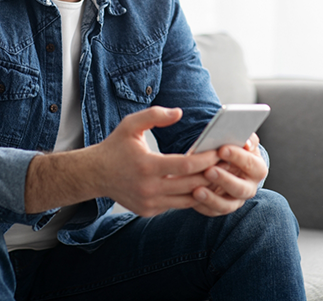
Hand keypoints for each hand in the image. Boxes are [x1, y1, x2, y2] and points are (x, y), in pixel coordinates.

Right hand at [94, 106, 220, 216]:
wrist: (94, 174)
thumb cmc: (115, 146)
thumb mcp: (130, 124)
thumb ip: (154, 115)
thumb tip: (179, 112)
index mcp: (147, 166)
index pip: (186, 165)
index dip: (206, 159)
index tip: (220, 150)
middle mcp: (149, 188)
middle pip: (192, 185)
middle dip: (212, 174)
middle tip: (228, 164)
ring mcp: (149, 202)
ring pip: (188, 200)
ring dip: (205, 188)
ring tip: (219, 175)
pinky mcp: (149, 210)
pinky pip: (176, 205)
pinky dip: (189, 196)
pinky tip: (200, 185)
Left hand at [191, 133, 267, 216]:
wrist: (222, 162)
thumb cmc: (229, 146)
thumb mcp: (238, 138)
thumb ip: (243, 135)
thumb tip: (246, 141)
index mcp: (256, 168)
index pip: (252, 164)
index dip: (238, 157)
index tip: (221, 149)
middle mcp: (248, 187)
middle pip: (241, 188)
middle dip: (224, 179)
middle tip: (208, 170)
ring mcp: (235, 200)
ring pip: (227, 205)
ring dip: (212, 198)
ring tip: (197, 190)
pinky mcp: (220, 208)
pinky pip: (212, 211)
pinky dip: (202, 205)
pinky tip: (191, 196)